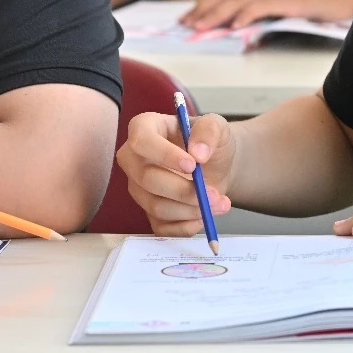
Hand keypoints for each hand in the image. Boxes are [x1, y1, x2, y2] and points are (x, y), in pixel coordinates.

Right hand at [115, 111, 235, 235]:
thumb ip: (209, 131)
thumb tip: (198, 153)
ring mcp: (139, 188)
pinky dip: (186, 225)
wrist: (216, 166)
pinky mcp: (148, 212)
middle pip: (147, 179)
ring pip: (155, 206)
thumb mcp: (216, 126)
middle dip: (183, 190)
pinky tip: (205, 215)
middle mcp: (134, 159)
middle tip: (213, 193)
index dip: (164, 154)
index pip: (141, 141)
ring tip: (218, 202)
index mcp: (144, 128)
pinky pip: (161, 227)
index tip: (193, 165)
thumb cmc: (208, 141)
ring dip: (191, 209)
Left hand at [182, 0, 352, 29]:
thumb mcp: (292, 9)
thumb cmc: (327, 0)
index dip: (206, 4)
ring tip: (200, 26)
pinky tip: (235, 25)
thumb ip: (270, 19)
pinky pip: (266, 6)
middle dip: (204, 9)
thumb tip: (249, 37)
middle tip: (185, 24)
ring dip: (218, 12)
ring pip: (241, 0)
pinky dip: (248, 14)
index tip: (188, 18)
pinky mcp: (294, 0)